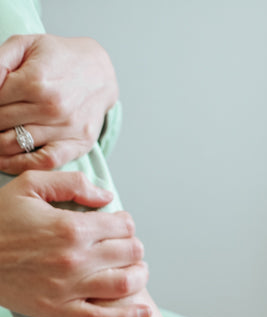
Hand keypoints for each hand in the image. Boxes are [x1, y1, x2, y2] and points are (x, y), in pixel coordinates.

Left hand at [0, 34, 117, 172]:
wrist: (99, 73)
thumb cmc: (59, 58)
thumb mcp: (25, 44)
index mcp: (35, 81)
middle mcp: (50, 107)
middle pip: (1, 123)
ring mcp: (65, 128)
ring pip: (16, 144)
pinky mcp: (77, 143)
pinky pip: (44, 162)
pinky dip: (20, 165)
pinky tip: (5, 161)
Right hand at [0, 171, 150, 316]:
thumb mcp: (29, 186)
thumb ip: (70, 183)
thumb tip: (106, 196)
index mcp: (71, 227)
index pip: (123, 226)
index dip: (125, 223)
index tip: (118, 225)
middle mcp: (76, 259)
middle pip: (130, 253)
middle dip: (133, 247)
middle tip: (127, 247)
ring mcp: (70, 288)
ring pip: (126, 284)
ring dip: (139, 276)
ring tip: (137, 271)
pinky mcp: (62, 311)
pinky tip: (145, 312)